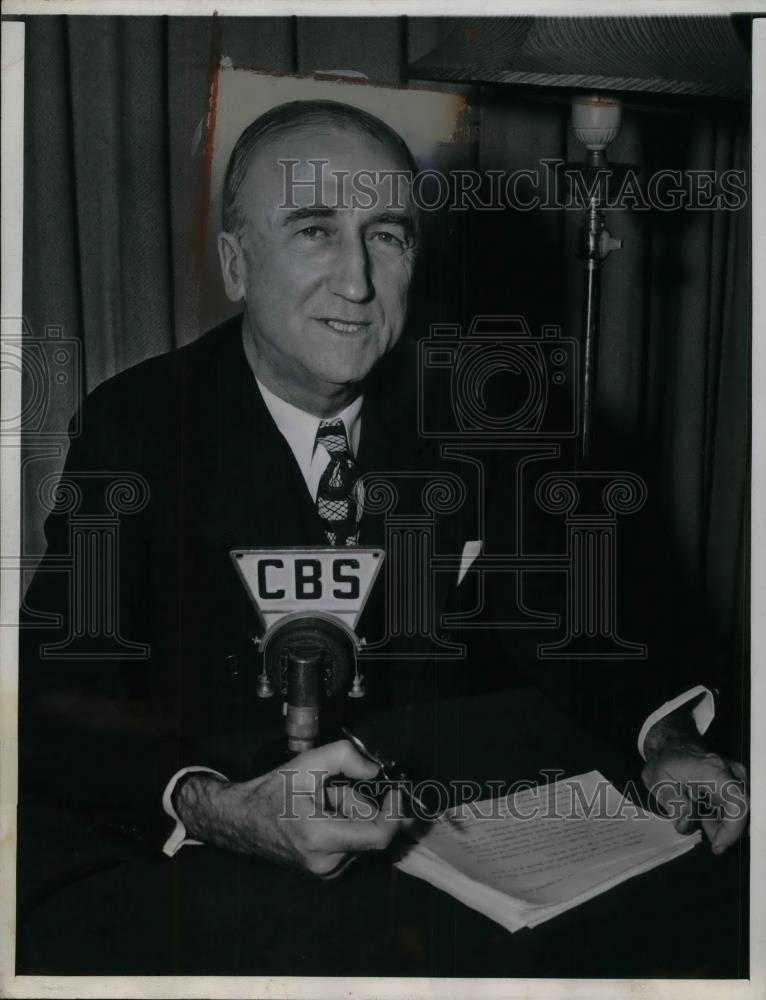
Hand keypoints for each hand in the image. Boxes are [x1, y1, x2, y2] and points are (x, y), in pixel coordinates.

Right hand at [174, 739, 404, 876]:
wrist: (241, 821)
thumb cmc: (271, 792)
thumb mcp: (307, 764)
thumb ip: (345, 757)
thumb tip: (374, 770)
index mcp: (321, 837)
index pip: (378, 836)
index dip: (394, 812)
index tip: (395, 790)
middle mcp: (326, 863)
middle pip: (368, 831)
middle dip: (358, 805)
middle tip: (333, 790)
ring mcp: (325, 873)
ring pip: (361, 838)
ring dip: (350, 817)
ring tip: (321, 804)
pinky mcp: (324, 874)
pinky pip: (351, 847)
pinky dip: (345, 828)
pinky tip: (321, 818)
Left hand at [641, 741, 747, 854]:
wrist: (670, 745)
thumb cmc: (665, 761)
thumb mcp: (657, 782)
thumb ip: (673, 804)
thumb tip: (687, 822)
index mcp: (711, 770)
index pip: (737, 802)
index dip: (732, 829)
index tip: (718, 845)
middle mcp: (729, 772)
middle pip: (740, 812)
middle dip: (721, 829)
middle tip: (700, 827)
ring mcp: (734, 777)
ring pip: (737, 813)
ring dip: (719, 823)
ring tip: (696, 815)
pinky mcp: (734, 784)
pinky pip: (735, 809)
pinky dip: (720, 818)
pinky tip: (703, 814)